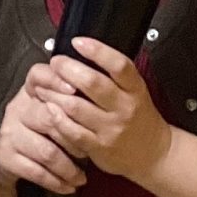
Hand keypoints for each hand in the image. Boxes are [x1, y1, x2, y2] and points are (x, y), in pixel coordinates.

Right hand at [0, 71, 86, 195]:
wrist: (4, 157)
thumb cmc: (38, 129)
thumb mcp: (49, 109)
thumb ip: (67, 99)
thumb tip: (102, 91)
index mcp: (29, 91)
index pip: (38, 75)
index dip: (55, 80)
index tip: (75, 91)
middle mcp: (17, 108)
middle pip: (48, 117)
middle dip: (74, 138)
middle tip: (89, 152)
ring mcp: (9, 132)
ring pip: (46, 150)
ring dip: (68, 168)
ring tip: (82, 178)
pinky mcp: (5, 156)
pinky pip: (36, 171)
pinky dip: (56, 182)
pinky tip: (70, 187)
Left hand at [31, 39, 170, 181]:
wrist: (153, 155)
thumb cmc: (139, 118)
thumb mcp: (135, 91)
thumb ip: (114, 73)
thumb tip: (84, 50)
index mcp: (135, 89)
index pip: (119, 65)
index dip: (97, 51)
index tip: (78, 42)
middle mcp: (125, 108)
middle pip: (92, 83)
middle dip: (67, 69)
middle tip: (55, 62)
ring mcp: (112, 129)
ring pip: (76, 107)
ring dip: (54, 93)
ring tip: (43, 85)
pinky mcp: (99, 148)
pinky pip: (72, 131)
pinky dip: (57, 118)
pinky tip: (49, 108)